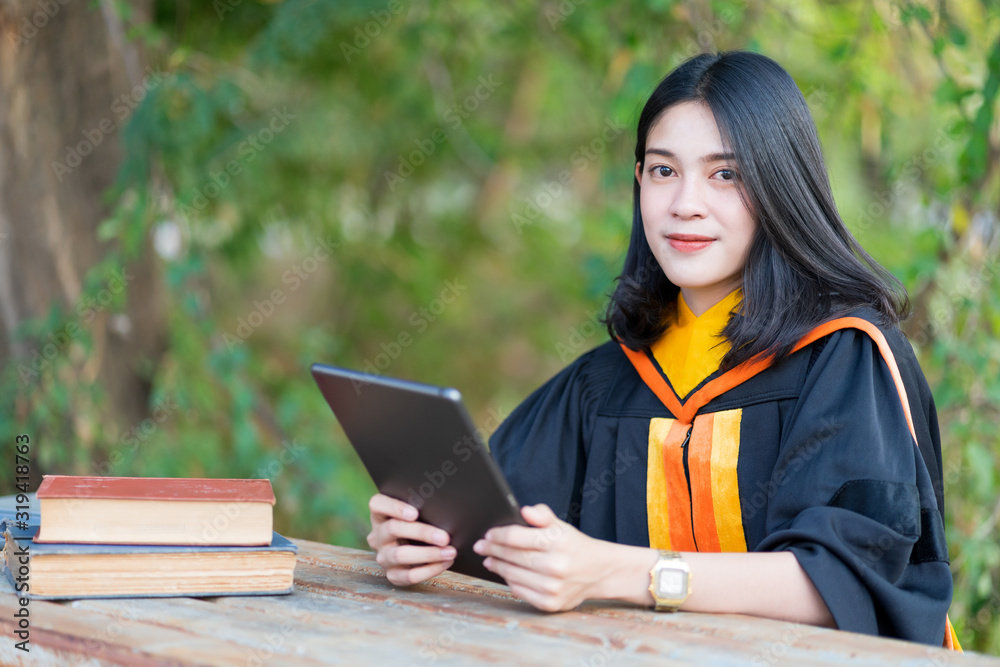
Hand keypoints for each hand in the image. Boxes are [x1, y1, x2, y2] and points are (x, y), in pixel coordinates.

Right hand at [366, 493, 455, 585]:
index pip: (377, 504)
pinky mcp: (392, 575)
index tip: (415, 513)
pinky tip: (445, 562)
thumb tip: (445, 508)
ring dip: (428, 554)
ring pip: (400, 554)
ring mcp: (383, 556)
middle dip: (421, 533)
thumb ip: (423, 508)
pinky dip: (429, 570)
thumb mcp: (417, 514)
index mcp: (380, 515)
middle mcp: (377, 535)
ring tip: (450, 552)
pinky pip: (409, 575)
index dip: (394, 507)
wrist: (416, 553)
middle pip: (393, 528)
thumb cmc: (420, 525)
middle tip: (444, 537)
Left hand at [473, 503, 609, 611]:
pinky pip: (520, 591)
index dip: (497, 535)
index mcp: (558, 542)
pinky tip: (506, 574)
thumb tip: (525, 511)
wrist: (599, 571)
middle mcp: (556, 566)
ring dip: (498, 566)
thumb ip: (543, 515)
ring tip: (490, 560)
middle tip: (481, 547)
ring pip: (513, 575)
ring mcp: (553, 587)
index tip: (487, 535)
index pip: (515, 537)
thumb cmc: (574, 546)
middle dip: (492, 550)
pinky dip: (510, 582)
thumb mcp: (562, 526)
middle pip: (512, 557)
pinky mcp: (550, 603)